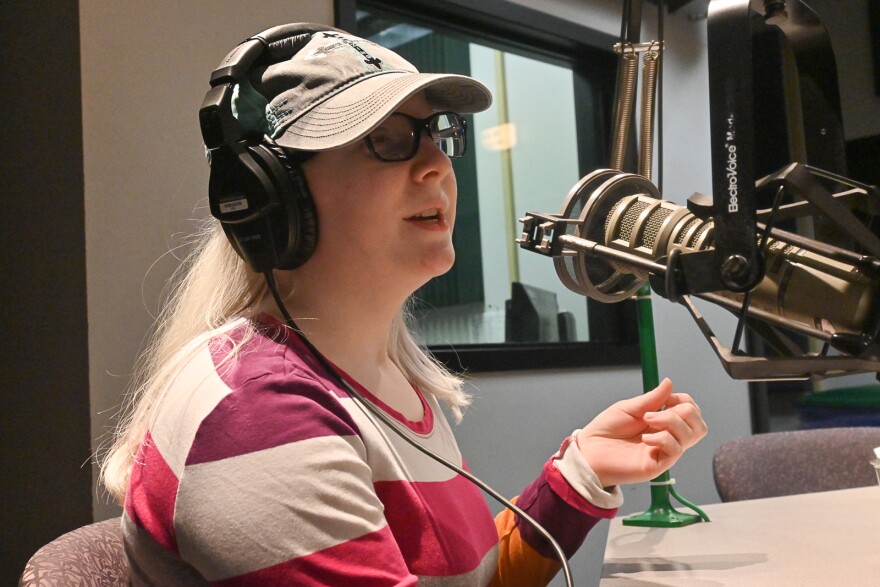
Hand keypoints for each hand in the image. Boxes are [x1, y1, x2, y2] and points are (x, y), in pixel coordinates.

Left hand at [576, 378, 706, 487]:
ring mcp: (665, 452)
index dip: (683, 401)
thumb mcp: (629, 407)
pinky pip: (676, 449)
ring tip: (647, 421)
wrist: (588, 451)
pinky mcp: (659, 465)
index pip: (691, 411)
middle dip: (683, 410)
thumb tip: (670, 382)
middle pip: (699, 425)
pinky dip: (663, 438)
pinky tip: (644, 438)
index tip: (664, 399)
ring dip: (671, 421)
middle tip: (655, 412)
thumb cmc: (605, 431)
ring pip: (692, 435)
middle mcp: (668, 437)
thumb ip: (652, 398)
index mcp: (662, 423)